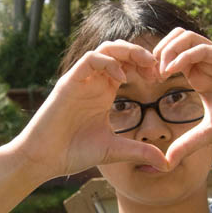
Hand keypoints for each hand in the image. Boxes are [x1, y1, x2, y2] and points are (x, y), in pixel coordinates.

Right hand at [11, 40, 168, 178]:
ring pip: (105, 49)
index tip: (161, 79)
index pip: (127, 65)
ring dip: (127, 51)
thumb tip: (167, 164)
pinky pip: (89, 59)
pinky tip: (122, 78)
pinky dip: (108, 62)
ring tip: (145, 64)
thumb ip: (140, 152)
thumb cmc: (74, 152)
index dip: (146, 67)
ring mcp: (80, 80)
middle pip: (118, 51)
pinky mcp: (68, 83)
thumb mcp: (115, 150)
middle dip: (141, 54)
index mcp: (103, 92)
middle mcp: (93, 82)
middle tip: (158, 68)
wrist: (45, 159)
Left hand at [153, 28, 211, 169]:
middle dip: (156, 52)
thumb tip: (166, 163)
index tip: (144, 81)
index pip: (171, 55)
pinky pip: (204, 49)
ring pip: (187, 37)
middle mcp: (209, 62)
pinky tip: (172, 71)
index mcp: (201, 74)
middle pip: (175, 38)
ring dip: (168, 50)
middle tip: (148, 74)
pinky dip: (184, 56)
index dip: (154, 64)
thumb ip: (188, 143)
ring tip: (160, 72)